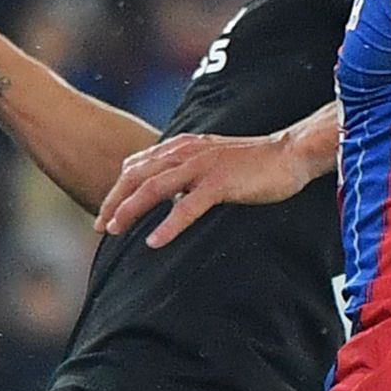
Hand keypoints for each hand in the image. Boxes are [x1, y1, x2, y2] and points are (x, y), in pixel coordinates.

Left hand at [99, 128, 317, 246]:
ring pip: (154, 189)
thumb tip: (166, 195)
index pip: (137, 166)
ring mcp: (202, 167)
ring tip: (114, 231)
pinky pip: (187, 207)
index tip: (105, 213)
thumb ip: (186, 174)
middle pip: (137, 177)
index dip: (117, 189)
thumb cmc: (253, 163)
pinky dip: (168, 226)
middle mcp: (186, 153)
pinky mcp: (220, 183)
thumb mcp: (211, 162)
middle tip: (100, 227)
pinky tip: (154, 242)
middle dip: (114, 202)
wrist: (290, 153)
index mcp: (181, 147)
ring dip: (130, 211)